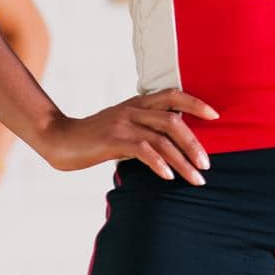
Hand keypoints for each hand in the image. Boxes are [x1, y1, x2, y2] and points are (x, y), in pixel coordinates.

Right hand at [37, 89, 218, 183]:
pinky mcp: (112, 139)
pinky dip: (159, 163)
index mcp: (137, 103)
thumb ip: (143, 130)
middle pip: (173, 121)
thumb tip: (172, 145)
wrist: (58, 139)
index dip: (195, 102)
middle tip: (207, 165)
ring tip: (196, 178)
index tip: (215, 116)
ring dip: (183, 160)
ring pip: (162, 138)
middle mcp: (133, 109)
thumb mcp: (122, 128)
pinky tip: (168, 176)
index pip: (172, 95)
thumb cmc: (92, 138)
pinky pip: (143, 149)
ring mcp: (123, 123)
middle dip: (194, 144)